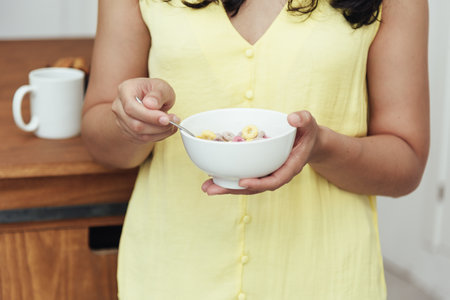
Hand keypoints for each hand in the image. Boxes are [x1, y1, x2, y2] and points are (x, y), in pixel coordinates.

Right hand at [112, 77, 177, 142]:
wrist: (150, 99)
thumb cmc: (154, 91)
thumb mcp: (161, 86)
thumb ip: (157, 94)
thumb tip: (151, 104)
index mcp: (124, 91)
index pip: (131, 108)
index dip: (149, 116)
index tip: (166, 119)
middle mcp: (118, 107)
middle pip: (135, 124)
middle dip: (158, 126)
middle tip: (174, 121)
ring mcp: (121, 121)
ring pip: (139, 134)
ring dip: (160, 132)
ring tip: (173, 124)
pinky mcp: (128, 132)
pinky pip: (142, 139)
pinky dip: (158, 136)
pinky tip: (166, 129)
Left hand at [201, 111, 320, 194]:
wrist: (307, 141)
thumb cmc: (307, 132)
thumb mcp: (308, 123)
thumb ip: (303, 119)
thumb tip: (292, 118)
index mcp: (290, 167)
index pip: (275, 180)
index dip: (258, 183)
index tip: (243, 182)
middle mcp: (277, 174)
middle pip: (254, 187)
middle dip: (233, 190)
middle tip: (210, 189)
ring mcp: (267, 174)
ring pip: (247, 186)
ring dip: (226, 188)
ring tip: (206, 188)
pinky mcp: (260, 171)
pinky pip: (244, 177)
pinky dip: (230, 179)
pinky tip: (213, 177)